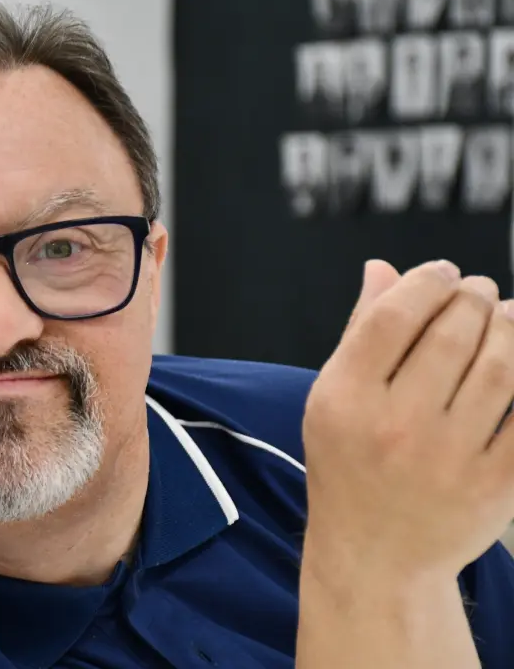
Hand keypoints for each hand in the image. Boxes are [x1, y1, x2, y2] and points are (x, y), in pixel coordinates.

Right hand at [302, 259, 513, 581]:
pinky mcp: (496, 485)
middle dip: (474, 297)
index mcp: (346, 400)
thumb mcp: (332, 401)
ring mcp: (449, 458)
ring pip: (501, 365)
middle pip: (453, 333)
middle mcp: (395, 426)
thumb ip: (360, 335)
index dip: (426, 281)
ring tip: (504, 316)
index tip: (442, 273)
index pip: (394, 316)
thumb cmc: (350, 467)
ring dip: (509, 327)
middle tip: (477, 292)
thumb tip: (383, 269)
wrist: (376, 558)